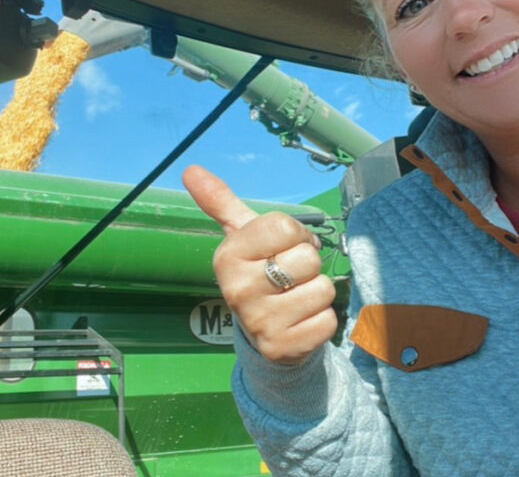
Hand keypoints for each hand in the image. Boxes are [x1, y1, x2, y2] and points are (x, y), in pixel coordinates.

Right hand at [183, 165, 337, 364]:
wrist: (264, 333)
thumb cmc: (260, 274)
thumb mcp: (242, 238)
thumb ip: (221, 203)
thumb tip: (191, 170)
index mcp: (227, 257)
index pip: (285, 226)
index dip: (296, 234)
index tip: (284, 248)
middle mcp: (237, 290)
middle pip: (307, 257)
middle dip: (308, 265)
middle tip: (290, 278)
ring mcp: (259, 322)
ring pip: (322, 288)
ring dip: (317, 292)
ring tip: (296, 300)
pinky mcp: (282, 348)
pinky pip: (327, 320)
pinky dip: (322, 320)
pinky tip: (302, 322)